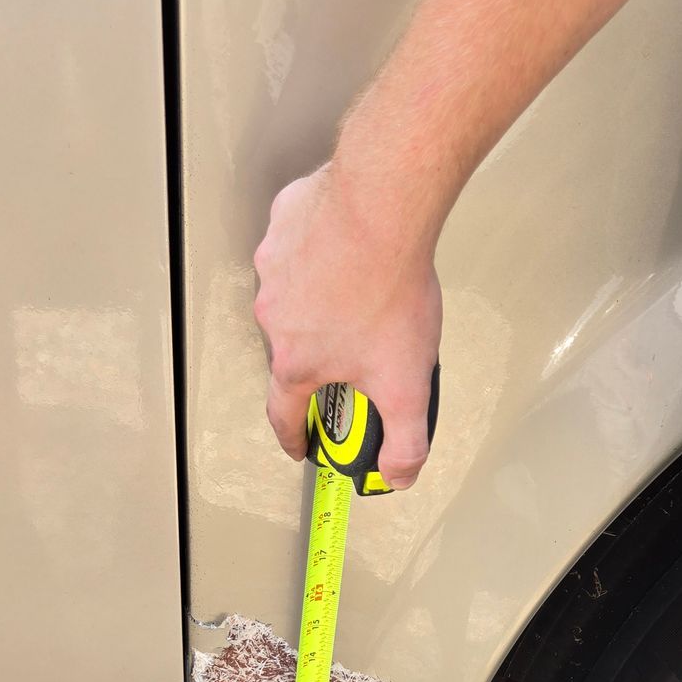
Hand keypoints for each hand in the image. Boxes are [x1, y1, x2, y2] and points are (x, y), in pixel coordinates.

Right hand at [253, 163, 441, 489]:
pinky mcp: (286, 222)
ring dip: (318, 301)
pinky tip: (350, 250)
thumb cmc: (388, 287)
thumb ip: (405, 442)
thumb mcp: (407, 386)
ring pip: (293, 295)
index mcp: (296, 360)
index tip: (298, 443)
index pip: (284, 414)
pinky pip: (297, 245)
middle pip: (291, 350)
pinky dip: (317, 253)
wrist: (385, 207)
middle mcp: (275, 315)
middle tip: (353, 351)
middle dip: (318, 357)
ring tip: (359, 293)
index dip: (293, 436)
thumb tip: (398, 474)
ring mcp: (274, 264)